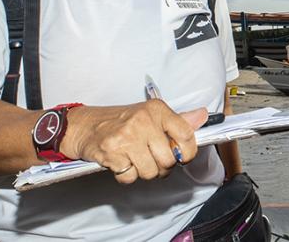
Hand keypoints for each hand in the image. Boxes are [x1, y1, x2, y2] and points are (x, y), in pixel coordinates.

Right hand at [61, 101, 207, 184]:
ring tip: (136, 160)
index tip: (182, 156)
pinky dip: (127, 175)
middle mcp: (143, 121)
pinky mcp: (111, 153)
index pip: (185, 134)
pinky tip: (123, 162)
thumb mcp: (151, 114)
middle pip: (169, 160)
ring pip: (151, 172)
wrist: (86, 126)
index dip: (188, 152)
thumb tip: (202, 116)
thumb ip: (178, 120)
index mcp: (156, 110)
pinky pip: (130, 177)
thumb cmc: (121, 121)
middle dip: (163, 166)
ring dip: (145, 172)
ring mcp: (126, 137)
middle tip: (152, 158)